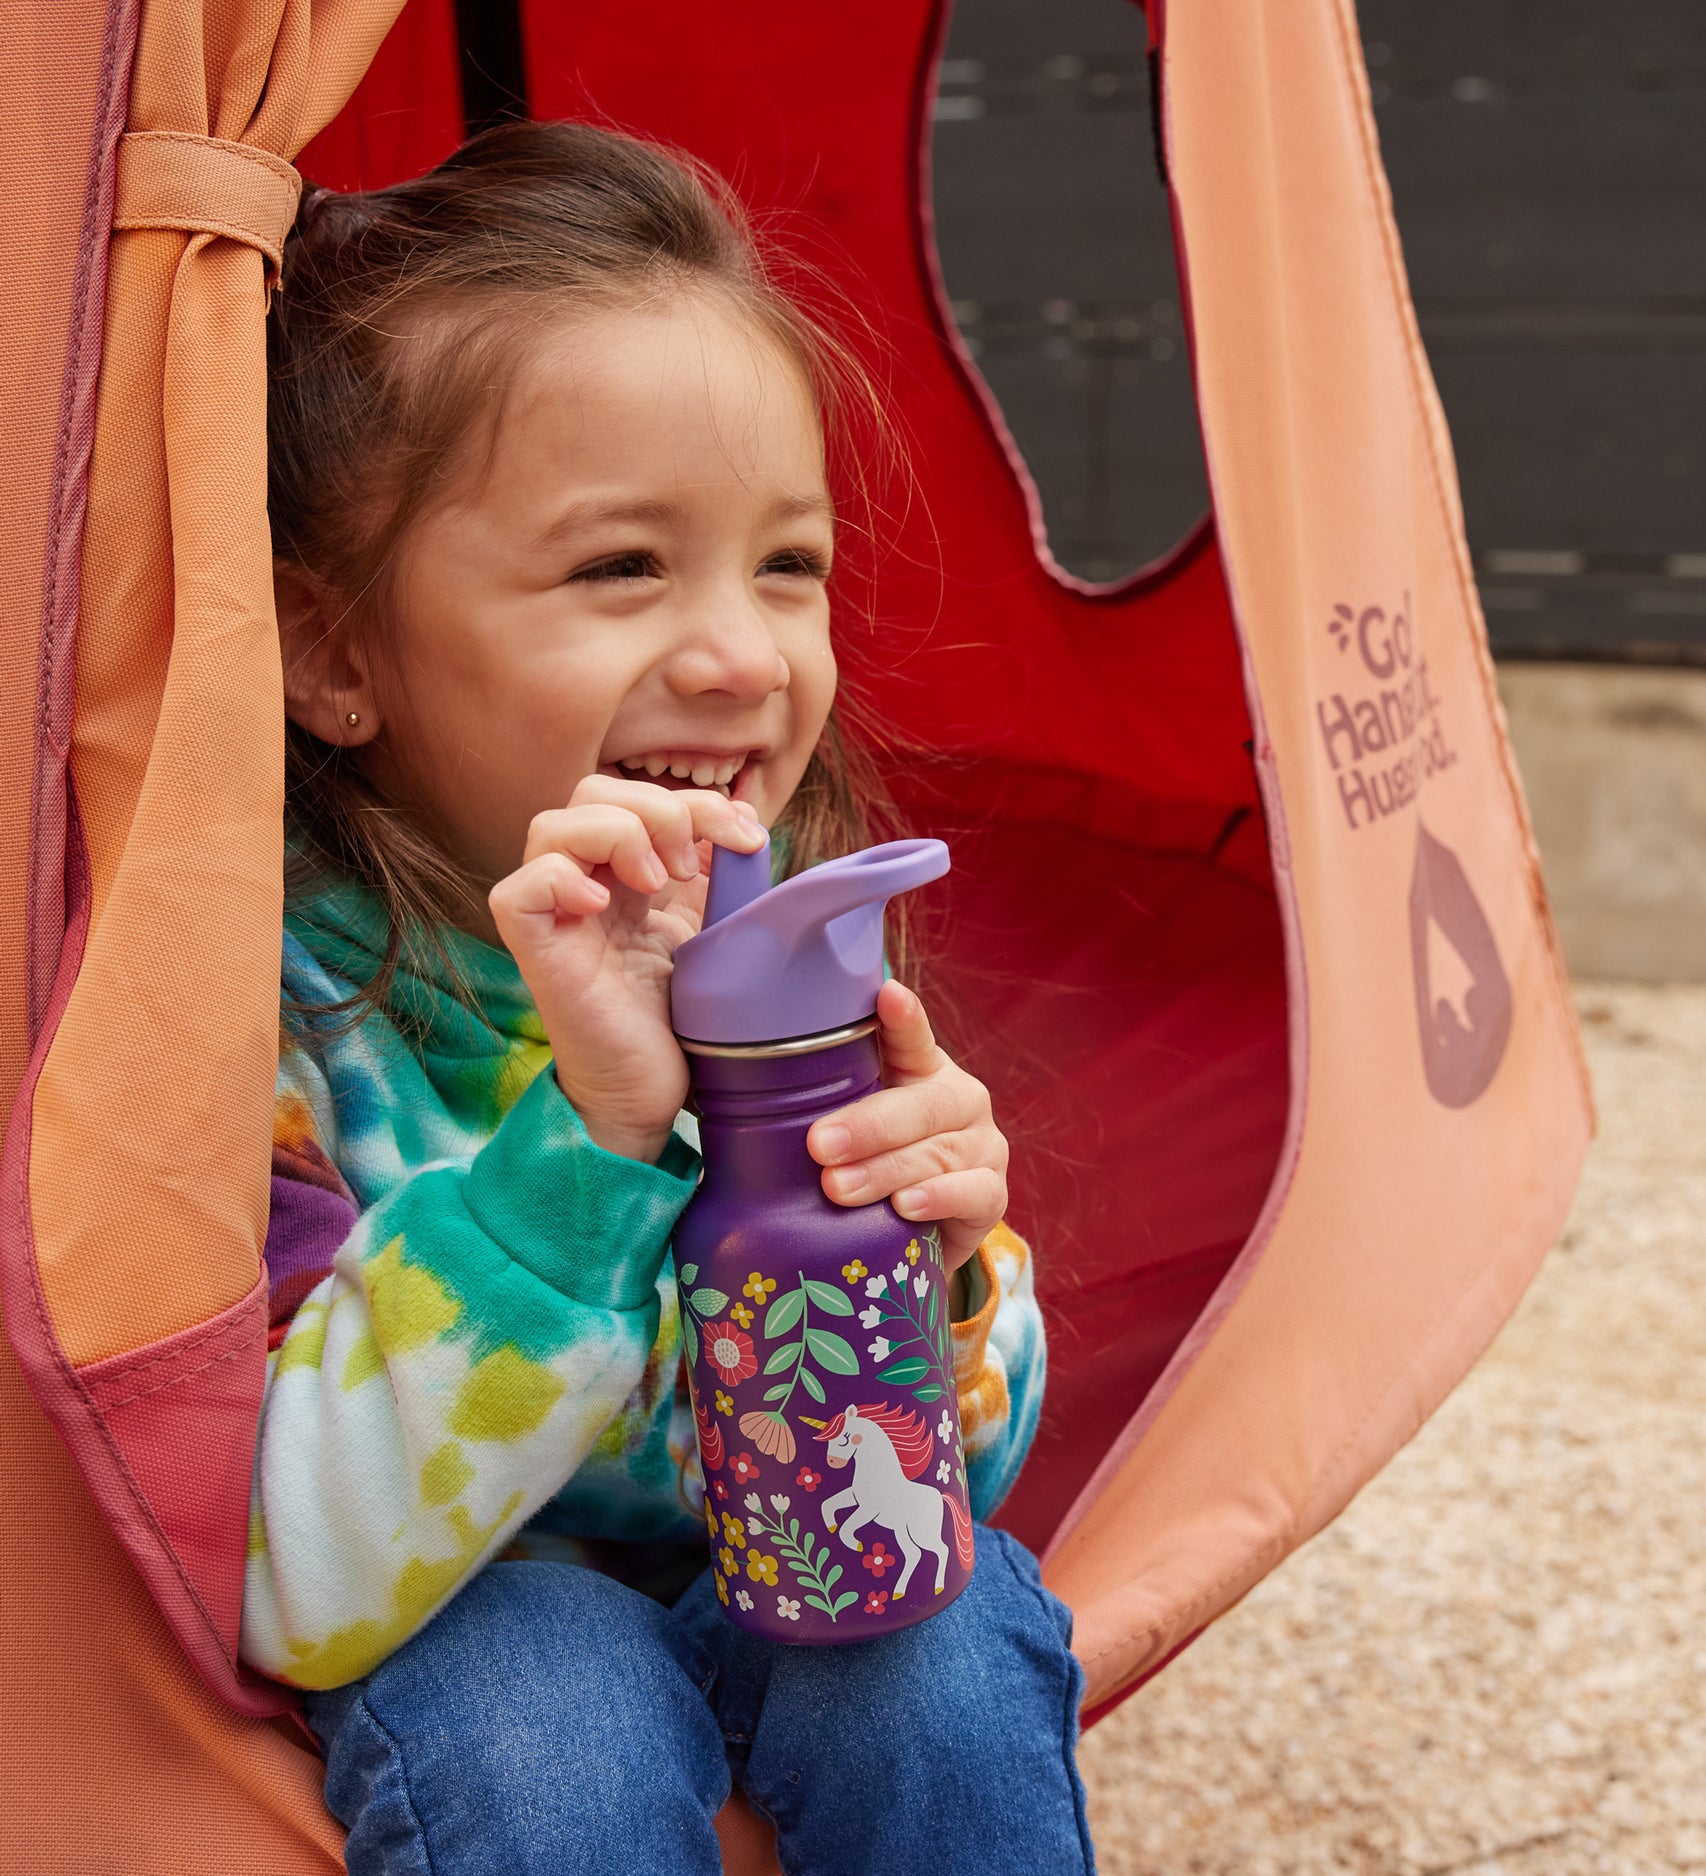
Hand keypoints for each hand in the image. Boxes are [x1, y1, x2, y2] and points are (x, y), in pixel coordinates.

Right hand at [488, 775, 765, 1162]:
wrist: (653, 1092)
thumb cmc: (677, 1021)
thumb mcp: (710, 931)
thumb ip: (717, 876)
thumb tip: (740, 823)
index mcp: (623, 875)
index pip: (638, 797)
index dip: (695, 801)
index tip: (745, 836)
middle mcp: (582, 885)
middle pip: (591, 794)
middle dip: (658, 808)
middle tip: (691, 865)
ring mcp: (554, 916)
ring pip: (551, 826)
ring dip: (618, 835)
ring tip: (657, 883)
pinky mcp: (535, 952)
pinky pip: (519, 889)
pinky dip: (560, 880)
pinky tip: (602, 907)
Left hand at [805, 979, 1008, 1272]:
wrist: (917, 1237)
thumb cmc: (867, 1167)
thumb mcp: (842, 1128)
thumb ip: (808, 1099)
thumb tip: (718, 1077)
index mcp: (919, 1068)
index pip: (911, 1036)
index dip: (901, 1018)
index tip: (887, 997)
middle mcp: (958, 1098)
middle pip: (921, 1103)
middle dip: (868, 1125)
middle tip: (819, 1144)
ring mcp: (982, 1145)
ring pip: (937, 1152)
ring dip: (886, 1170)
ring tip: (839, 1188)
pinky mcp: (993, 1194)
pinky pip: (971, 1193)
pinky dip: (937, 1199)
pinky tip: (905, 1208)